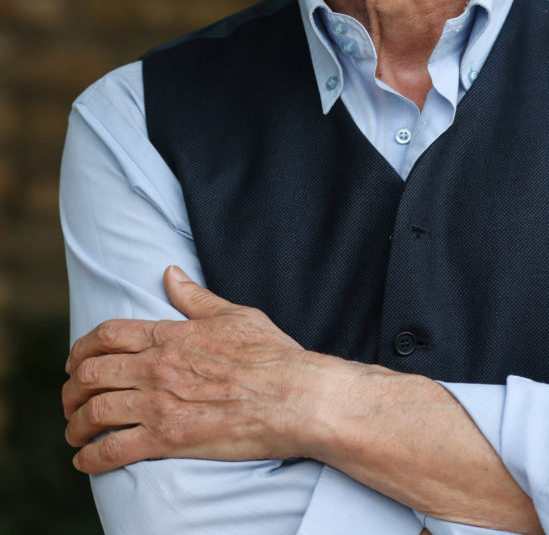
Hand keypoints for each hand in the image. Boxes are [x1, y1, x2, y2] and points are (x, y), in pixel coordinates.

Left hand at [62, 266, 319, 472]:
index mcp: (171, 335)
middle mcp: (157, 366)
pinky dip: (90, 458)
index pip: (107, 335)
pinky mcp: (167, 439)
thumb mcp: (234, 314)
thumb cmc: (271, 354)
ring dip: (75, 424)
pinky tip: (86, 461)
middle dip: (71, 389)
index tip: (75, 361)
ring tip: (75, 432)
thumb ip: (195, 297)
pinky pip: (113, 449)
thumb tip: (170, 273)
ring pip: (94, 411)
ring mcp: (159, 403)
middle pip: (90, 373)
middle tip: (71, 400)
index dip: (81, 348)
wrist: (293, 396)